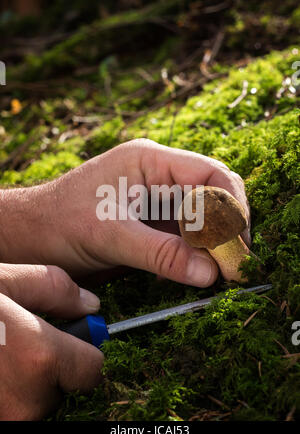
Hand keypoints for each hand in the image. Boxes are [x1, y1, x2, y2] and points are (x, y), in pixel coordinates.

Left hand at [0, 139, 249, 286]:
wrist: (31, 236)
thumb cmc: (60, 222)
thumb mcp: (111, 235)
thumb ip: (161, 254)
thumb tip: (209, 273)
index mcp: (150, 161)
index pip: (209, 173)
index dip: (231, 204)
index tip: (240, 240)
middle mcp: (158, 176)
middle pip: (212, 194)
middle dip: (228, 226)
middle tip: (236, 262)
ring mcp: (156, 200)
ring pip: (202, 217)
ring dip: (214, 243)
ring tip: (222, 271)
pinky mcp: (152, 223)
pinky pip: (186, 236)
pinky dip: (197, 253)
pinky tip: (197, 271)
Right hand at [0, 263, 102, 419]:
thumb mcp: (4, 281)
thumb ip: (53, 288)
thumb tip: (89, 304)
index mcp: (40, 359)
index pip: (94, 369)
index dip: (84, 351)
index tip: (70, 340)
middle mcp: (28, 402)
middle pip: (66, 387)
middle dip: (54, 367)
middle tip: (22, 345)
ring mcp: (8, 420)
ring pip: (39, 402)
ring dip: (29, 383)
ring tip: (4, 356)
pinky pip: (18, 409)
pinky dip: (12, 393)